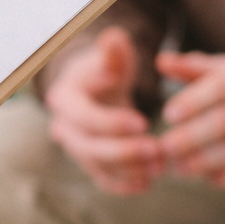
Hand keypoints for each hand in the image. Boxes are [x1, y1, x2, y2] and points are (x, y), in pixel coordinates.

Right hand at [44, 27, 165, 194]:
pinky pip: (103, 180)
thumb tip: (114, 38)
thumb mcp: (110, 58)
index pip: (84, 116)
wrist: (97, 89)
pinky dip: (123, 185)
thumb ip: (114, 52)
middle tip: (157, 150)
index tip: (143, 123)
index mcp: (64, 99)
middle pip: (88, 147)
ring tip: (160, 167)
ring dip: (128, 169)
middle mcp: (64, 127)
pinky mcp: (89, 163)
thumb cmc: (105, 69)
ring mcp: (75, 148)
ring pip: (97, 166)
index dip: (111, 122)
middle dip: (123, 152)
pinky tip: (147, 184)